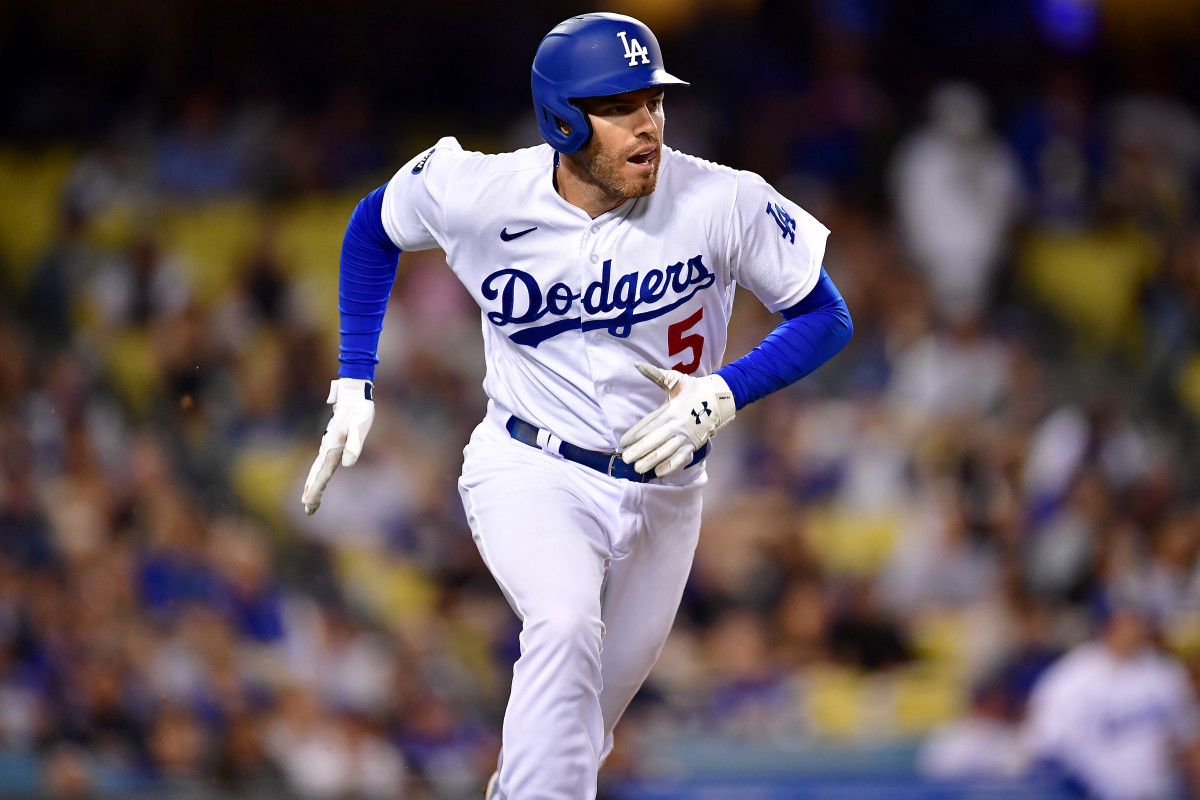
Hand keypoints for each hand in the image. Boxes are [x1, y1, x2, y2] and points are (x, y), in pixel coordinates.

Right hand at [301, 378, 374, 514]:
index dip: (316, 490)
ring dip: (312, 486)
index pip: (322, 475)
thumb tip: (348, 464)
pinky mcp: (332, 444)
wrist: (353, 395)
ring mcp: (328, 447)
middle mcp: (327, 449)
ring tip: (307, 501)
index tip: (309, 504)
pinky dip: (316, 475)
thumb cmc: (360, 411)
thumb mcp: (360, 426)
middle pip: (316, 475)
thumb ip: (354, 443)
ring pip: (317, 470)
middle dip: (312, 493)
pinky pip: (321, 464)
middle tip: (308, 510)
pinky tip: (316, 480)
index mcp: (333, 449)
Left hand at [619, 362, 735, 477]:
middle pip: (655, 442)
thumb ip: (654, 374)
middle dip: (639, 452)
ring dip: (651, 462)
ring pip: (666, 453)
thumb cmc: (693, 388)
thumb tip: (636, 364)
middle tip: (625, 459)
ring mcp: (686, 437)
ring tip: (638, 469)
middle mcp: (678, 426)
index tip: (622, 442)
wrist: (718, 398)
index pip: (648, 426)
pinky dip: (670, 467)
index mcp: (671, 411)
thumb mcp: (674, 379)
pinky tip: (659, 472)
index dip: (634, 435)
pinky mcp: (694, 445)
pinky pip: (681, 459)